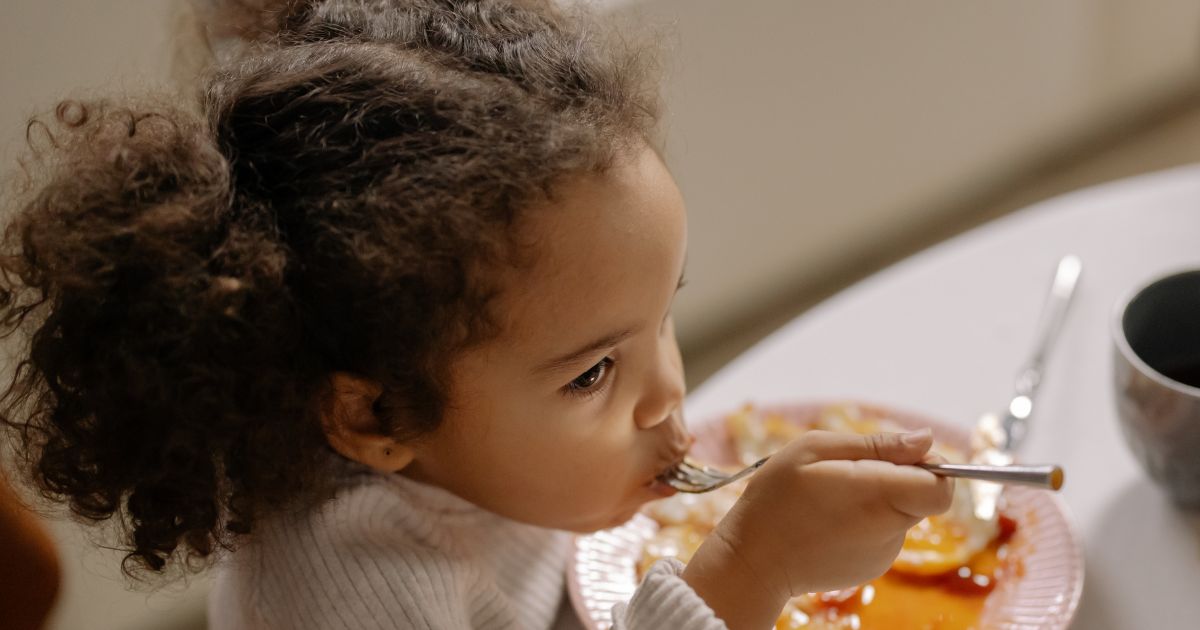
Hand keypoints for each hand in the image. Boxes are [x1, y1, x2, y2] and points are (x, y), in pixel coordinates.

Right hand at [681, 429, 952, 629]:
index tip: (898, 457)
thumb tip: (926, 439)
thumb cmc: (776, 499)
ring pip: (902, 514)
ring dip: (878, 499)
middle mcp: (890, 529)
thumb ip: (877, 444)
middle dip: (897, 478)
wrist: (752, 561)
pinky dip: (865, 522)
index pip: (941, 486)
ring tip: (829, 498)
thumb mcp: (815, 450)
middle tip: (848, 473)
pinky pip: (883, 533)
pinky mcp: (872, 568)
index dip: (930, 467)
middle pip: (922, 497)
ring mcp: (884, 554)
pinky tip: (828, 521)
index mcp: (880, 495)